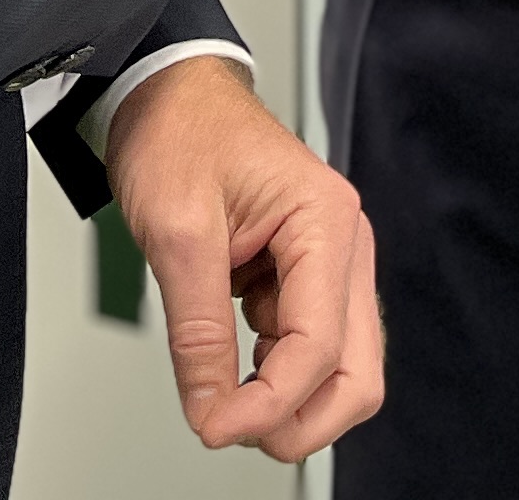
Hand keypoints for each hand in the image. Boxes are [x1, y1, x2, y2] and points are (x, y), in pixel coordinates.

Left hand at [106, 57, 383, 459]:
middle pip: (355, 373)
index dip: (268, 403)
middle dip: (299, 420)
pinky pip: (306, 349)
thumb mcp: (176, 231)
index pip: (319, 347)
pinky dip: (271, 374)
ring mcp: (327, 263)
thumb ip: (197, 332)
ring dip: (287, 400)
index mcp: (326, 220)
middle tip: (232, 429)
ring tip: (223, 397)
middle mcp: (341, 244)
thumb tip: (211, 411)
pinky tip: (229, 363)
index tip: (214, 427)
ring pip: (339, 370)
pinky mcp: (302, 276)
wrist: (163, 90)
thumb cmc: (178, 130)